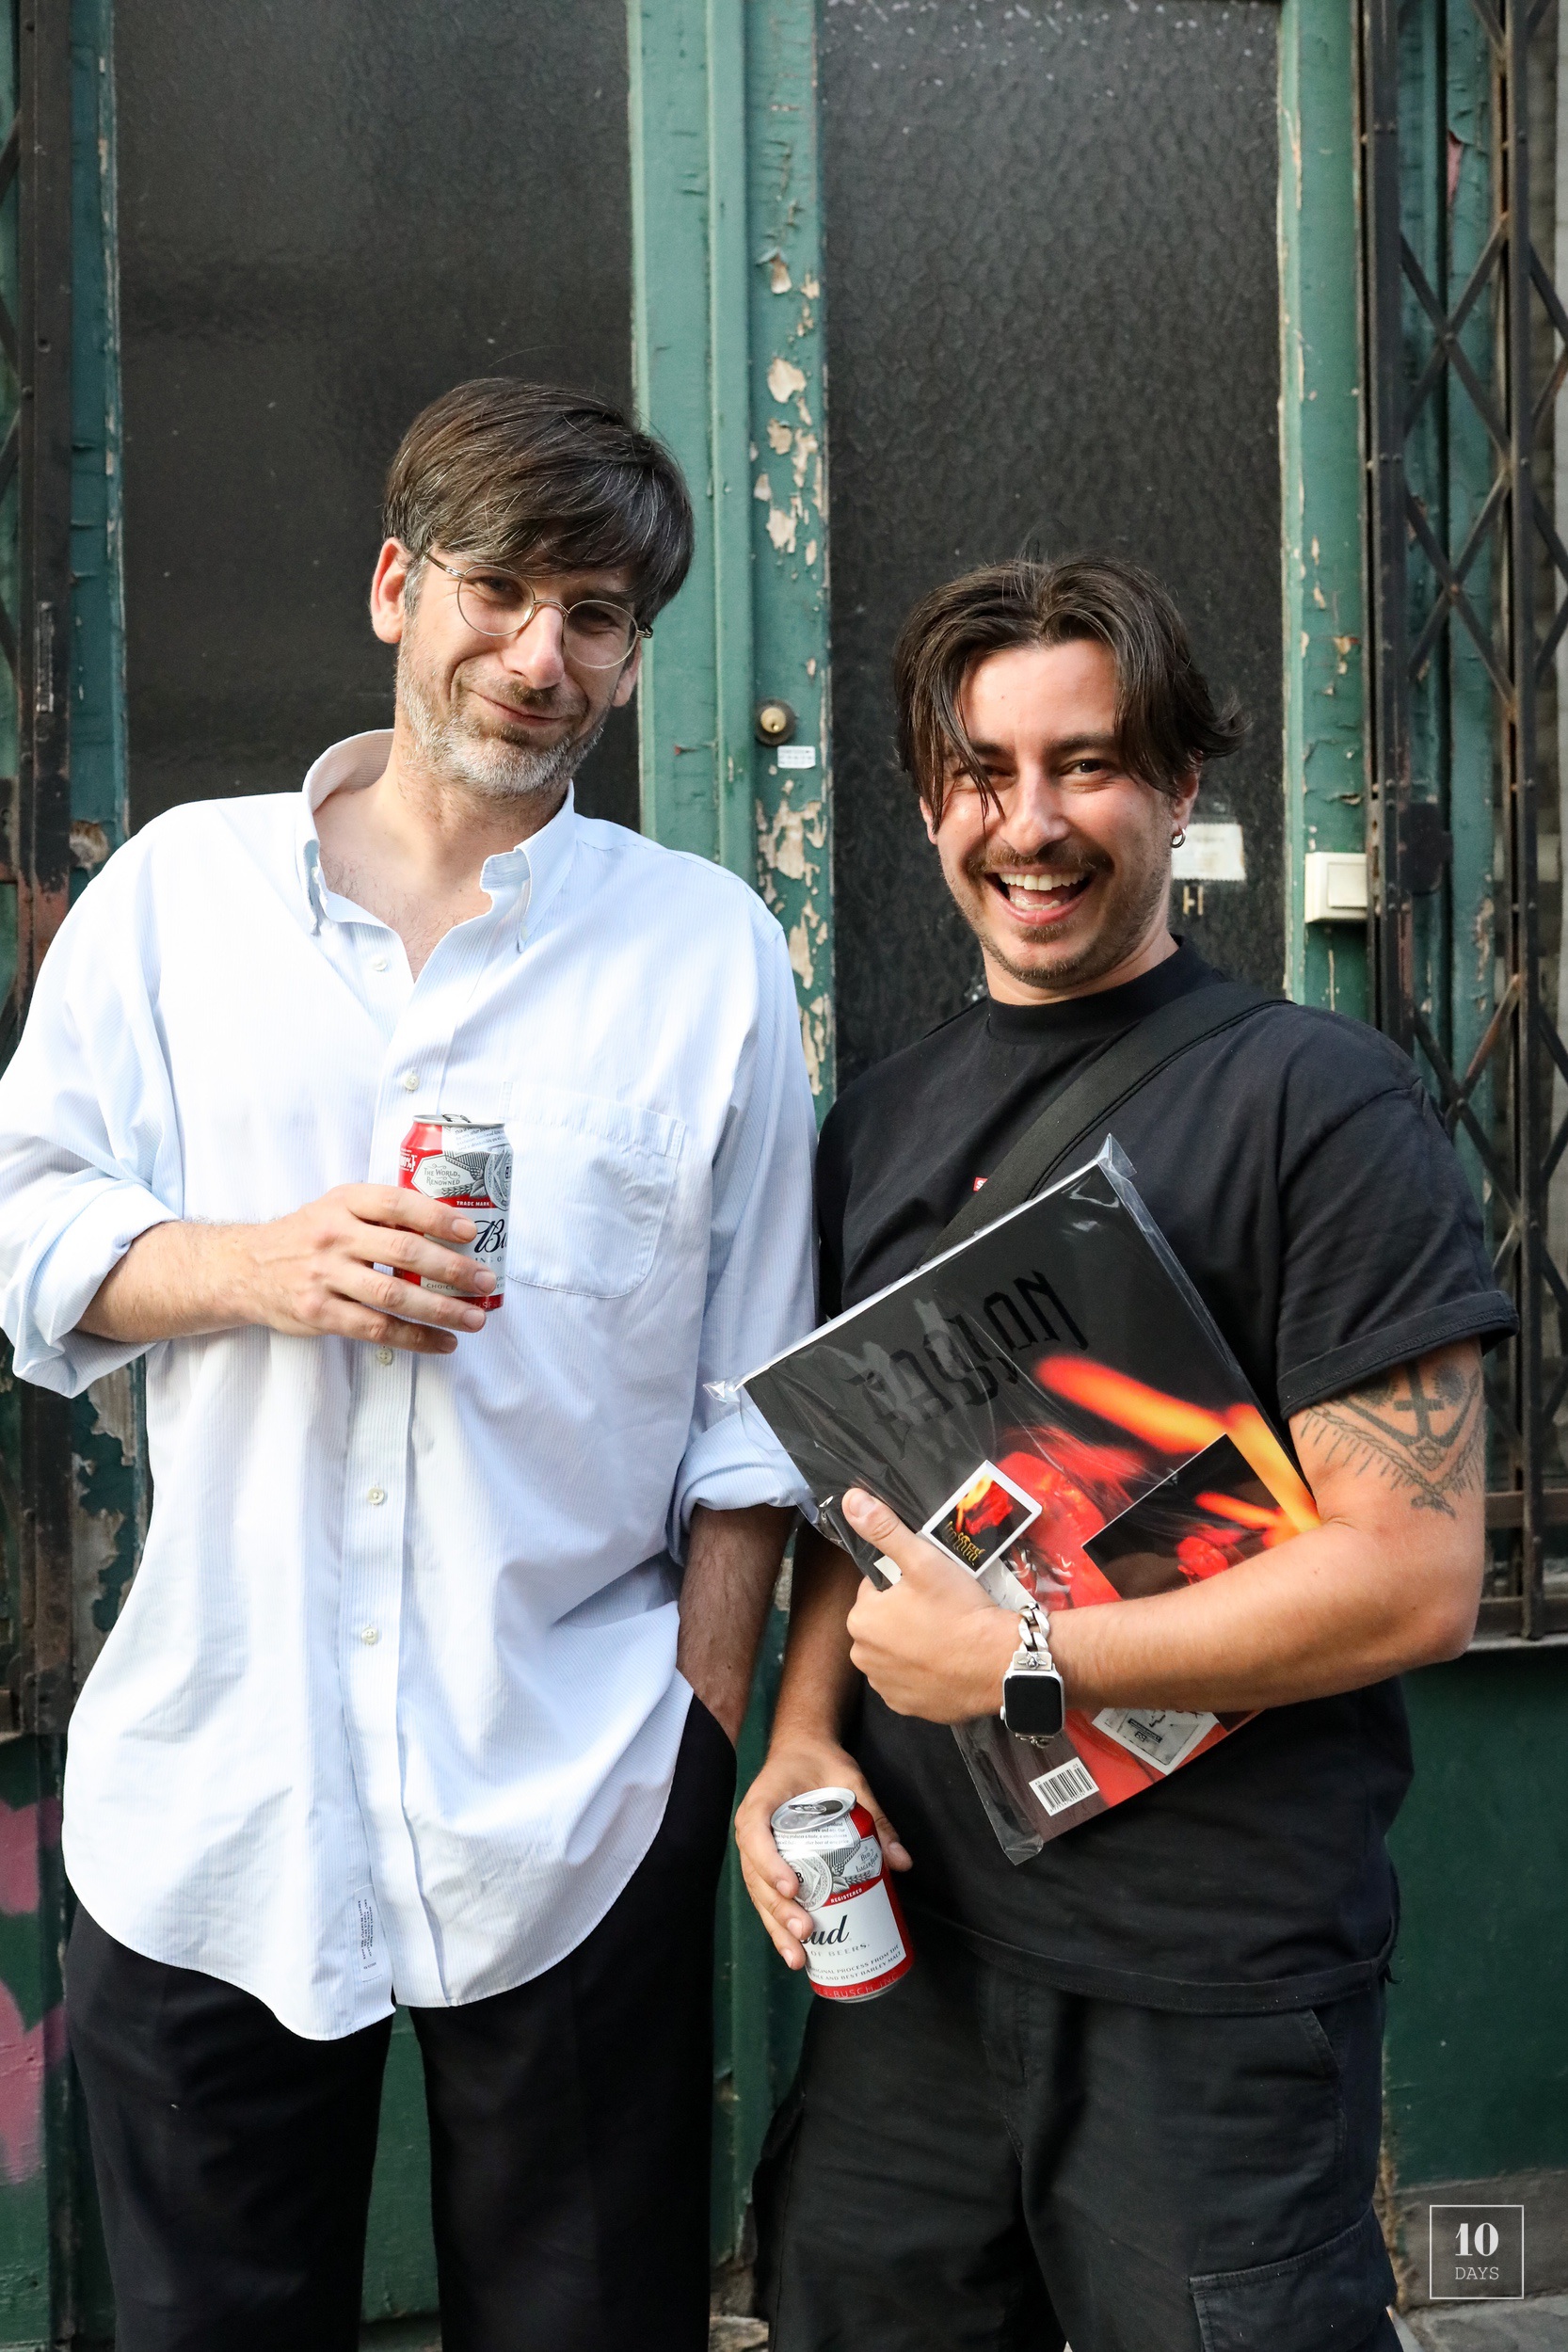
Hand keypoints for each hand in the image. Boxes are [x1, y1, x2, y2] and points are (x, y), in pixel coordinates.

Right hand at [233, 1183, 493, 1353]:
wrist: (245, 1268)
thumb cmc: (306, 1236)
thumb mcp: (335, 1209)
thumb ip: (379, 1214)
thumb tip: (448, 1227)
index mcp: (343, 1203)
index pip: (396, 1204)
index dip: (437, 1216)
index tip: (470, 1232)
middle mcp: (334, 1236)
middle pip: (403, 1252)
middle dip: (452, 1269)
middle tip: (485, 1281)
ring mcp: (325, 1276)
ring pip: (394, 1296)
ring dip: (441, 1309)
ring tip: (474, 1317)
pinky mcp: (320, 1313)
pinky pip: (376, 1329)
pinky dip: (415, 1338)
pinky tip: (443, 1342)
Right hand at [735, 1731, 910, 1971]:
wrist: (801, 1750)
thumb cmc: (820, 1762)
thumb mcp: (850, 1780)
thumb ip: (875, 1817)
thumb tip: (902, 1862)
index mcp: (763, 1802)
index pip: (755, 1833)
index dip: (769, 1863)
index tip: (793, 1887)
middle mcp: (751, 1829)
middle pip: (755, 1875)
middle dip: (777, 1909)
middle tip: (804, 1932)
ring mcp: (755, 1849)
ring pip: (757, 1892)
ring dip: (775, 1926)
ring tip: (796, 1957)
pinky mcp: (766, 1862)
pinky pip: (765, 1894)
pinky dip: (777, 1922)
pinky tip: (793, 1948)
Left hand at [841, 1488, 1019, 1722]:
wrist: (998, 1664)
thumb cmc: (958, 1609)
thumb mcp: (923, 1560)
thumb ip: (885, 1530)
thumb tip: (850, 1500)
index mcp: (861, 1619)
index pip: (875, 1591)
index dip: (904, 1586)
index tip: (930, 1588)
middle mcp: (863, 1657)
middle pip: (883, 1623)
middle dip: (904, 1616)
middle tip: (942, 1611)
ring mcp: (885, 1687)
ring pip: (895, 1653)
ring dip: (912, 1645)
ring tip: (947, 1637)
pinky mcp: (908, 1708)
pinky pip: (909, 1683)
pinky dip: (923, 1673)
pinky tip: (947, 1664)